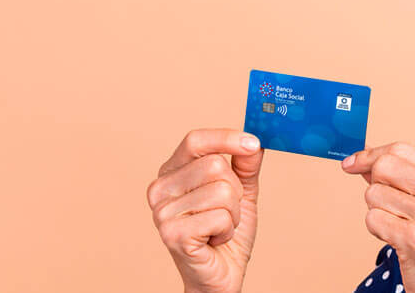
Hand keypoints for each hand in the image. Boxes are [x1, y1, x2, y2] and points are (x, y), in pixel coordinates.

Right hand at [148, 129, 265, 292]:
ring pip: (222, 192)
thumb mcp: (242, 194)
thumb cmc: (226, 233)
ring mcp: (162, 212)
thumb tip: (254, 141)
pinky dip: (227, 231)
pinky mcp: (172, 234)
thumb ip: (246, 166)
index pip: (195, 141)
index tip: (252, 143)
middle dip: (235, 192)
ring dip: (233, 215)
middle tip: (226, 213)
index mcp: (172, 173)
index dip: (226, 138)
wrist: (220, 276)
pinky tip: (214, 241)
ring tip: (219, 229)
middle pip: (216, 166)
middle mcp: (160, 189)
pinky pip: (220, 217)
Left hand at [342, 142, 414, 291]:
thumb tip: (362, 160)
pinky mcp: (414, 239)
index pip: (401, 149)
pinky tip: (398, 240)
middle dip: (375, 185)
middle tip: (390, 206)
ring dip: (378, 212)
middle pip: (384, 166)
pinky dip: (378, 231)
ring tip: (402, 226)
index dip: (370, 155)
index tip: (351, 163)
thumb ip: (402, 177)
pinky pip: (372, 219)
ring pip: (373, 194)